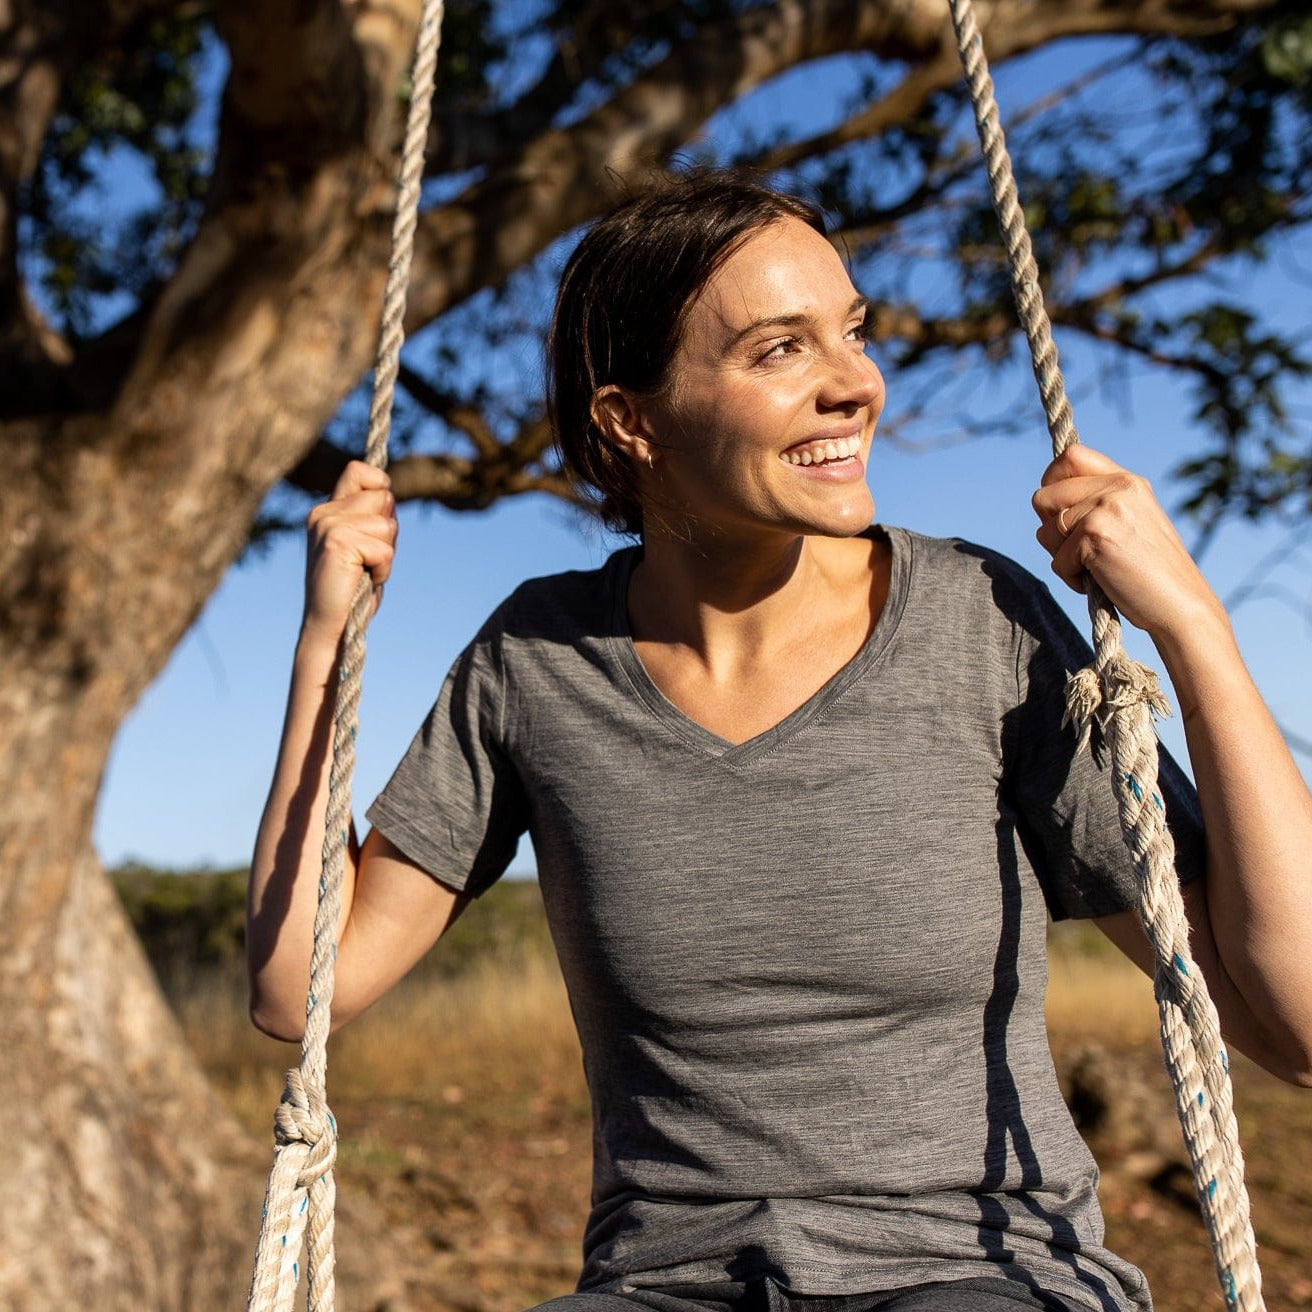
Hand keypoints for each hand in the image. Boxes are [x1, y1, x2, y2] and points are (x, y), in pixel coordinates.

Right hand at [302, 461, 397, 643]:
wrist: (331, 627)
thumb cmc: (352, 590)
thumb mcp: (364, 545)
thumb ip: (373, 518)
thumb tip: (390, 492)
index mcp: (327, 510)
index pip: (359, 470)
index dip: (381, 486)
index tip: (382, 516)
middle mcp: (323, 513)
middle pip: (384, 497)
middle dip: (389, 531)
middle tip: (370, 559)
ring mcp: (328, 526)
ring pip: (387, 524)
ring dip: (387, 553)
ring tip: (365, 571)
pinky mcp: (337, 544)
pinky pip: (385, 550)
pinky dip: (383, 570)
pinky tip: (364, 580)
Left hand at [1031, 444, 1226, 644]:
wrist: (1181, 605)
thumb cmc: (1150, 573)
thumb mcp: (1129, 522)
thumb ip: (1096, 503)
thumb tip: (1044, 500)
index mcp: (1127, 480)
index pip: (1070, 456)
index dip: (1052, 482)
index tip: (1059, 512)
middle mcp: (1118, 487)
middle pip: (1043, 497)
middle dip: (1051, 530)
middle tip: (1080, 551)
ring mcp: (1107, 508)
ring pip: (1045, 532)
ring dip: (1062, 558)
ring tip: (1097, 568)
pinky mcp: (1095, 535)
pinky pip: (1057, 560)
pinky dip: (1072, 578)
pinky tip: (1103, 581)